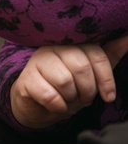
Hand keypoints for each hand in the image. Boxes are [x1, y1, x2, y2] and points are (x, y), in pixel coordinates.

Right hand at [10, 36, 127, 128]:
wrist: (38, 106)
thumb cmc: (66, 87)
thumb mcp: (91, 72)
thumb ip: (108, 54)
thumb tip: (126, 36)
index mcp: (70, 42)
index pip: (95, 52)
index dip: (105, 77)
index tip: (108, 96)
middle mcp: (52, 46)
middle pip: (80, 66)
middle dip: (87, 90)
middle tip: (82, 97)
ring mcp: (37, 61)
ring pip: (65, 80)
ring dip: (71, 98)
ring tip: (66, 98)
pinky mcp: (26, 79)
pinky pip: (50, 95)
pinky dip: (57, 106)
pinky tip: (55, 104)